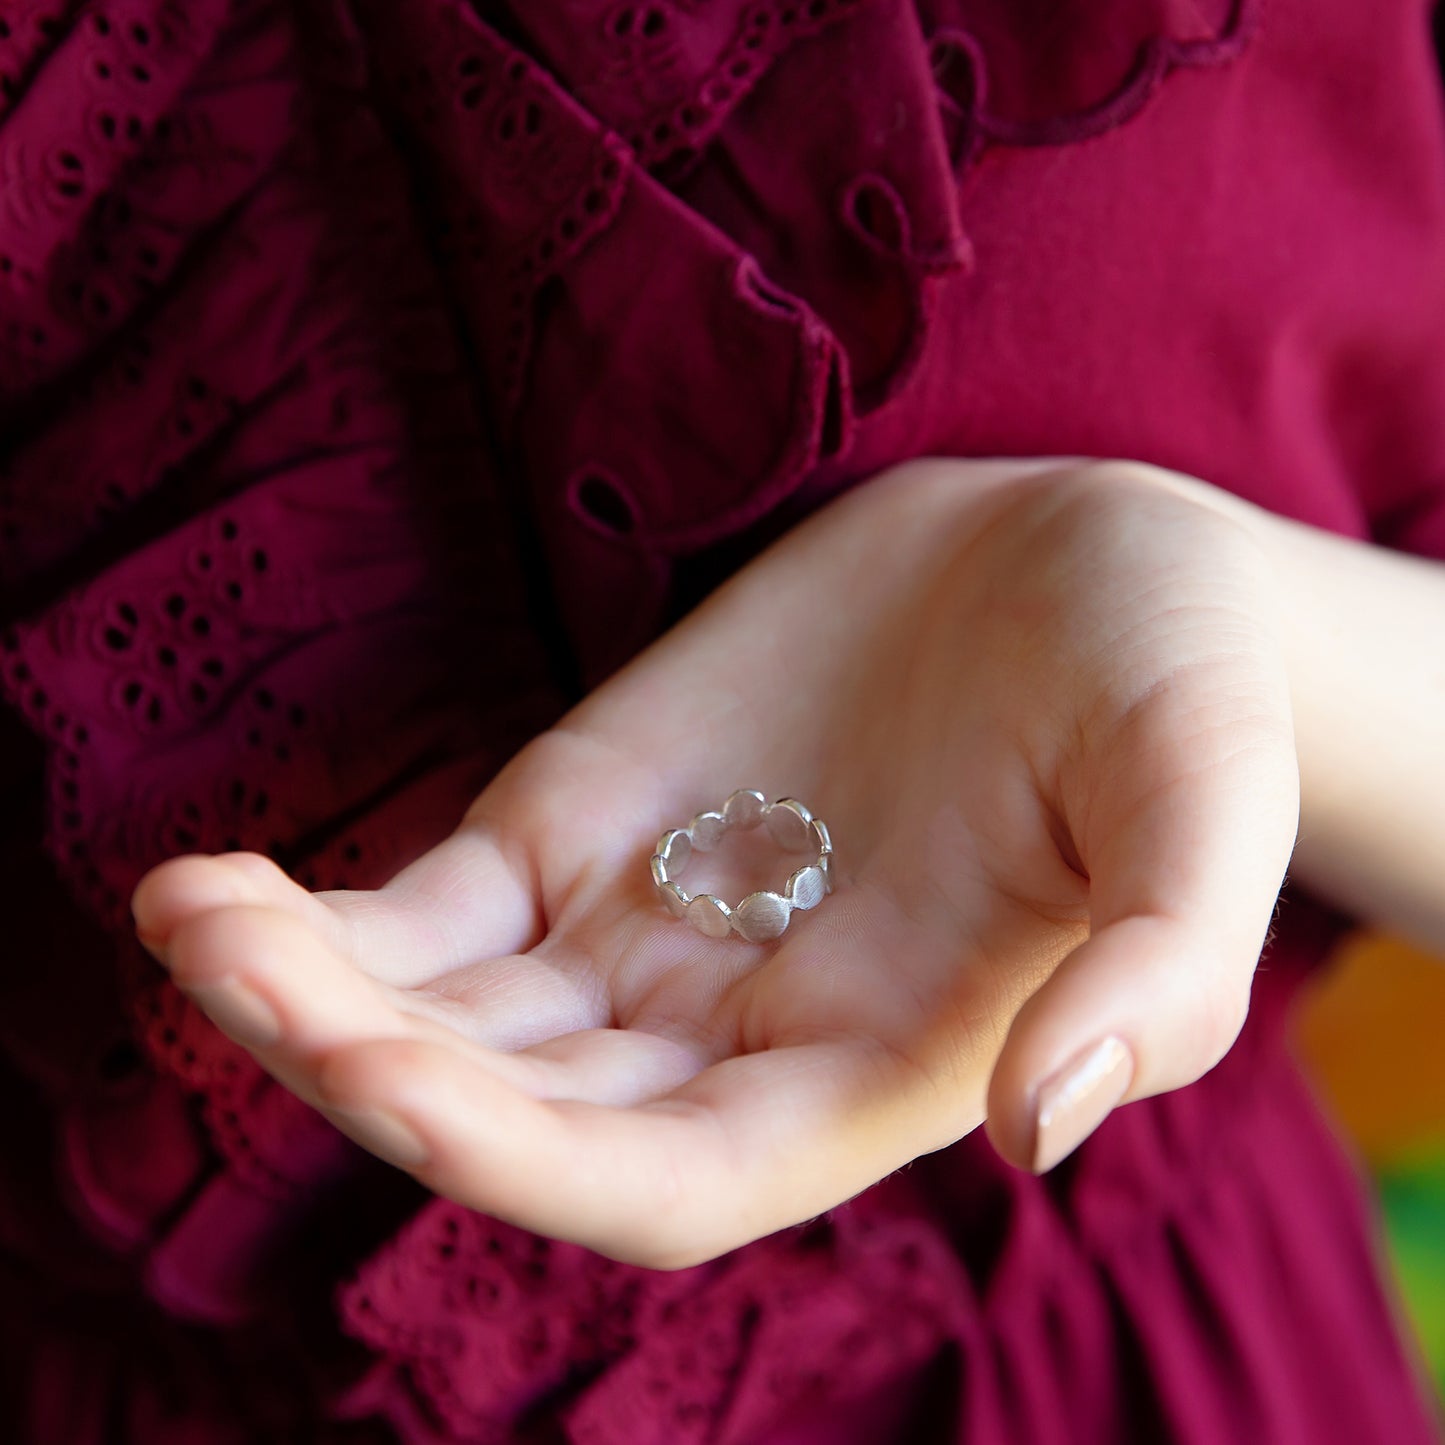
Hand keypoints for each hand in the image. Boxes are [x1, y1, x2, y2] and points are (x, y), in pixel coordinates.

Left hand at [131, 458, 1299, 1266]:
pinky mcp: (584, 820)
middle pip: (517, 1114)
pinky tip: (213, 885)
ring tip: (191, 917)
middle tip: (238, 973)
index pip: (669, 1183)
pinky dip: (321, 913)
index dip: (524, 1163)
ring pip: (446, 1017)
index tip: (383, 1079)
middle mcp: (735, 1032)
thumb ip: (1161, 970)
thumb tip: (1046, 1130)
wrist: (1078, 555)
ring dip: (306, 991)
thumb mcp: (1203, 800)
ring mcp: (644, 929)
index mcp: (872, 1068)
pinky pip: (428, 908)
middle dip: (368, 1068)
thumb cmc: (1171, 680)